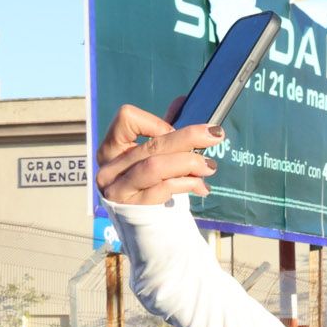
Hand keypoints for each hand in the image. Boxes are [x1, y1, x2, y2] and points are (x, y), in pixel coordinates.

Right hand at [95, 103, 222, 205]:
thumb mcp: (153, 156)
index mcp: (112, 147)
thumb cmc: (150, 186)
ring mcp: (119, 189)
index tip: (174, 133)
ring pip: (155, 167)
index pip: (127, 118)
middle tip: (216, 135)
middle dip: (188, 138)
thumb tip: (184, 100)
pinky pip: (163, 189)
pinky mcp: (133, 208)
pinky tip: (201, 186)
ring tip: (210, 166)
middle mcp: (109, 167)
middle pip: (152, 144)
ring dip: (188, 163)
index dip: (156, 123)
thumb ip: (163, 130)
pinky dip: (186, 184)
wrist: (146, 226)